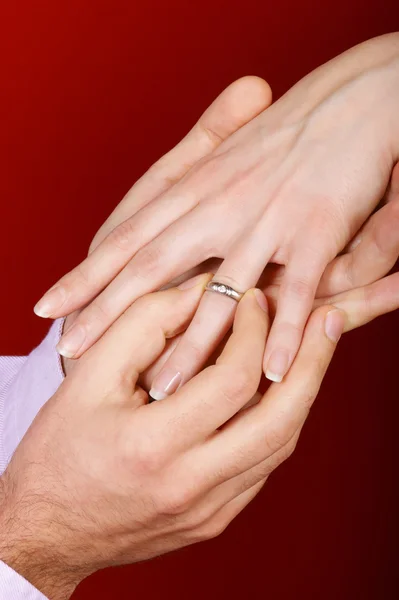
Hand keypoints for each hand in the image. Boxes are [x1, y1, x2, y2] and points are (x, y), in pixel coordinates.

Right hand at [0, 276, 342, 599]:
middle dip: (312, 362)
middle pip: (280, 420)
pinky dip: (277, 423)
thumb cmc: (58, 448)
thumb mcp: (88, 375)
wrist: (47, 528)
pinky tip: (278, 391)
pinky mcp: (214, 521)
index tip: (255, 299)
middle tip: (329, 319)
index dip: (252, 331)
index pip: (232, 380)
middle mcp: (190, 486)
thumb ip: (144, 324)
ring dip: (302, 392)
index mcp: (153, 446)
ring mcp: (208, 511)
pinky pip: (262, 467)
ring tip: (315, 349)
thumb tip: (200, 291)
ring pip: (280, 446)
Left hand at [34, 34, 398, 395]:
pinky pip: (293, 292)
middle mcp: (220, 205)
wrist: (349, 100)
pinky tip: (268, 374)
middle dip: (108, 313)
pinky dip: (282, 335)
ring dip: (191, 346)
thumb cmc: (287, 129)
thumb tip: (159, 225)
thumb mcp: (226, 156)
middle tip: (71, 352)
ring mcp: (265, 220)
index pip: (128, 237)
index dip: (86, 275)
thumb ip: (191, 190)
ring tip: (164, 388)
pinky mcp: (314, 232)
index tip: (49, 308)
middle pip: (152, 266)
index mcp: (195, 187)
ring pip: (218, 293)